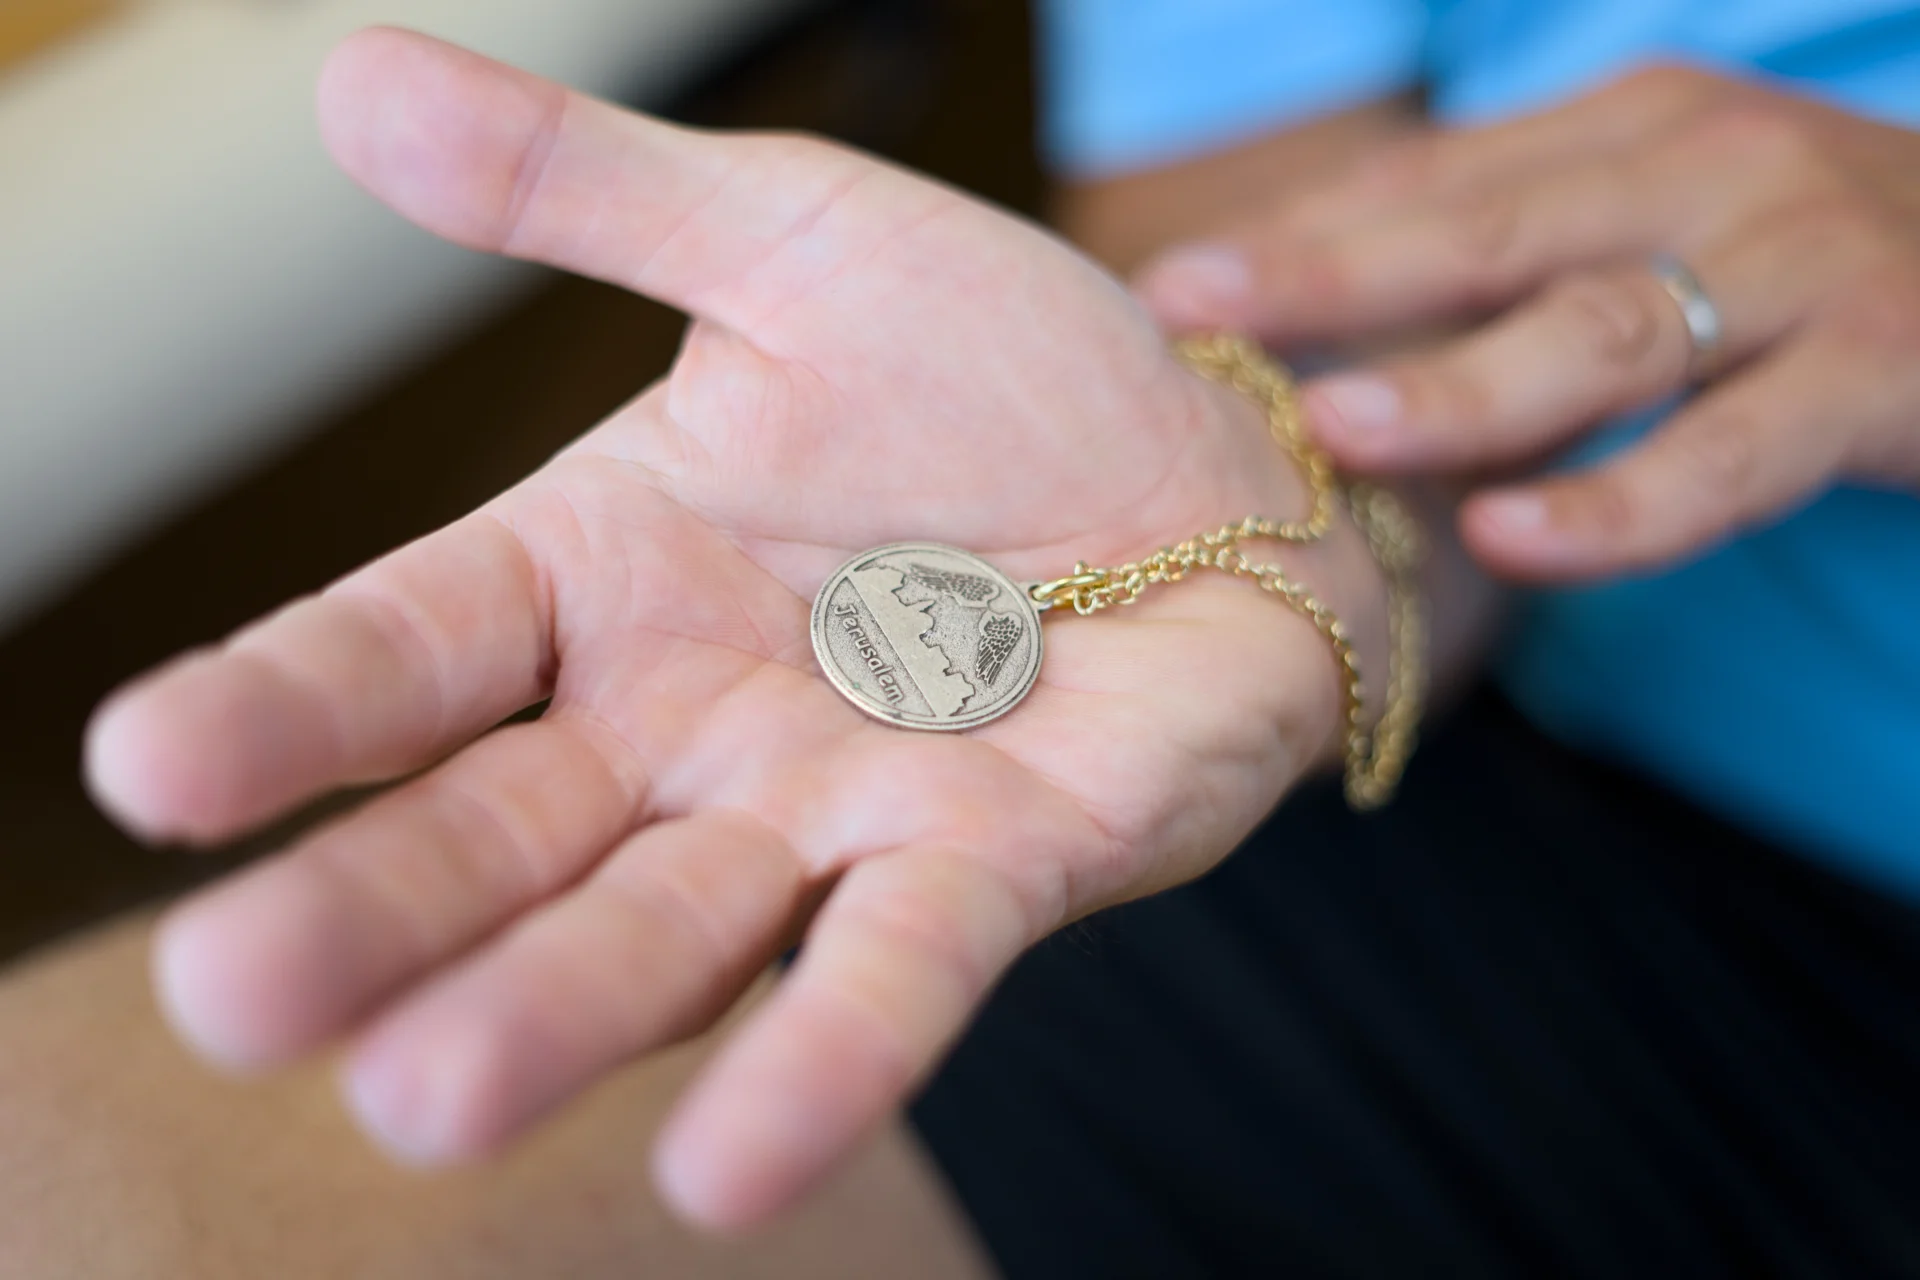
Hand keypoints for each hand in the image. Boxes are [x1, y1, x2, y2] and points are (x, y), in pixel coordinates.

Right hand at [84, 30, 1382, 1228]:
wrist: (1226, 471)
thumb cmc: (1011, 371)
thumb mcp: (795, 246)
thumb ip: (584, 190)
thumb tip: (350, 76)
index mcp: (603, 576)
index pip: (405, 648)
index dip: (282, 708)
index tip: (142, 767)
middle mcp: (682, 728)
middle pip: (499, 831)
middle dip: (377, 911)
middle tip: (234, 997)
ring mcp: (831, 816)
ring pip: (667, 927)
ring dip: (553, 1009)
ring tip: (426, 1094)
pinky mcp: (990, 870)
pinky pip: (893, 974)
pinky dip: (817, 1060)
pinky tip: (721, 1172)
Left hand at [1137, 65, 1919, 579]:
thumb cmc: (1807, 257)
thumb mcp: (1661, 214)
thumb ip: (1521, 243)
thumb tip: (1328, 298)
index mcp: (1630, 133)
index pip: (1435, 185)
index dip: (1299, 236)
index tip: (1171, 294)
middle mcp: (1705, 174)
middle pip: (1488, 232)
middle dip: (1332, 279)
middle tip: (1199, 326)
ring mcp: (1795, 267)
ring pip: (1601, 330)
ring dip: (1462, 385)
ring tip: (1334, 428)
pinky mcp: (1876, 372)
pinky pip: (1733, 451)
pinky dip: (1623, 503)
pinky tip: (1516, 539)